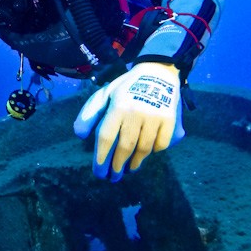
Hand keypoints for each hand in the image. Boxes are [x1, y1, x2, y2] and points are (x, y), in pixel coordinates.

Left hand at [73, 62, 182, 181]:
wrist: (157, 73)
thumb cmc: (126, 87)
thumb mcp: (105, 94)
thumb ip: (90, 113)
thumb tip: (80, 135)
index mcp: (117, 106)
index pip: (106, 137)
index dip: (101, 157)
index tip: (99, 172)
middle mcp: (136, 112)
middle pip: (124, 147)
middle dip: (116, 166)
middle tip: (113, 177)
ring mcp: (155, 117)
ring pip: (143, 149)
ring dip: (135, 163)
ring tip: (128, 169)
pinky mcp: (170, 120)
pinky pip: (161, 144)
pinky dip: (153, 152)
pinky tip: (145, 155)